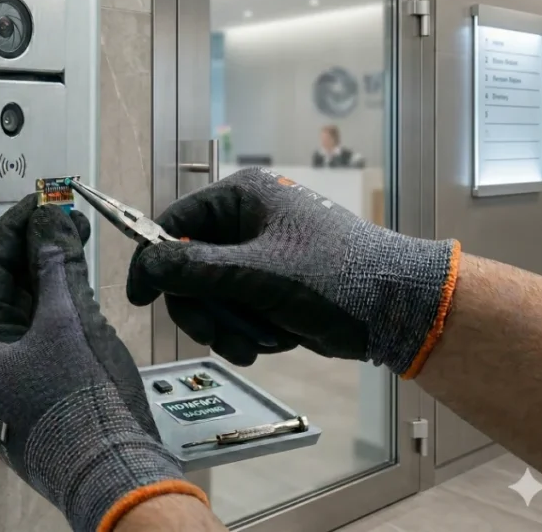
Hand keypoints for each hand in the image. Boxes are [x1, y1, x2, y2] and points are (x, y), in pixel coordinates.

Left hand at [0, 195, 207, 531]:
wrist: (114, 473)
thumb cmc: (81, 409)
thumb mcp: (67, 323)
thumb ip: (56, 266)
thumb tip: (48, 219)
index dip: (14, 229)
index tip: (38, 200)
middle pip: (7, 288)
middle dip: (35, 246)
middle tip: (63, 213)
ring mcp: (17, 375)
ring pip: (29, 308)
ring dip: (52, 269)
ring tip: (77, 235)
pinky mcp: (46, 385)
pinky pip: (47, 331)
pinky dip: (63, 300)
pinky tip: (82, 279)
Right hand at [126, 168, 460, 377]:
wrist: (400, 310)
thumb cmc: (333, 278)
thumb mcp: (255, 274)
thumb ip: (193, 269)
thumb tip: (143, 266)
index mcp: (242, 197)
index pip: (174, 223)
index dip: (154, 261)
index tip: (141, 299)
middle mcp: (247, 219)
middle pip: (189, 266)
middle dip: (203, 308)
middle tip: (217, 337)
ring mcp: (260, 253)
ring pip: (211, 294)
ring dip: (227, 325)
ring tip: (256, 344)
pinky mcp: (273, 284)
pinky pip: (236, 308)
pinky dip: (248, 329)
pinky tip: (275, 339)